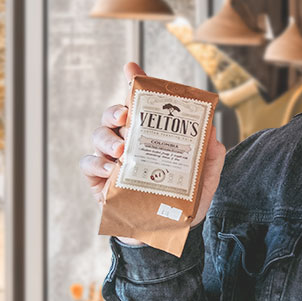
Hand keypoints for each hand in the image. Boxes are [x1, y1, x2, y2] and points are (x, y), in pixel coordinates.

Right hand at [80, 62, 225, 245]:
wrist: (163, 234)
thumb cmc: (182, 203)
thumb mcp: (204, 181)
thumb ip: (211, 158)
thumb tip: (213, 133)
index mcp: (152, 136)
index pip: (141, 104)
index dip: (135, 82)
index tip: (132, 67)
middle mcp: (129, 141)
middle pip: (114, 114)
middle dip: (117, 109)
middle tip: (127, 115)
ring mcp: (110, 159)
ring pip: (99, 134)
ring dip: (109, 137)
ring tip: (122, 148)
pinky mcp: (97, 180)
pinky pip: (88, 163)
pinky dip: (97, 163)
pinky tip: (109, 170)